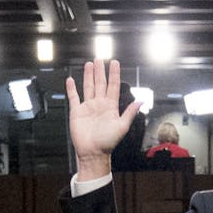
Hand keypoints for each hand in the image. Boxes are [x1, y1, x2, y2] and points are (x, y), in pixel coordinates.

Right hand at [65, 59, 140, 177]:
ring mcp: (88, 107)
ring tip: (89, 64)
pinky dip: (72, 89)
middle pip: (100, 83)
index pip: (113, 86)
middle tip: (100, 58)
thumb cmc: (108, 143)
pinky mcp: (77, 112)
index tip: (115, 63)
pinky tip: (71, 80)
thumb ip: (129, 113)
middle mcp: (99, 105)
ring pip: (88, 87)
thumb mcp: (122, 127)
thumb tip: (141, 102)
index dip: (114, 74)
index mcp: (110, 107)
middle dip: (100, 71)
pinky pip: (74, 98)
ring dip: (89, 76)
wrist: (93, 153)